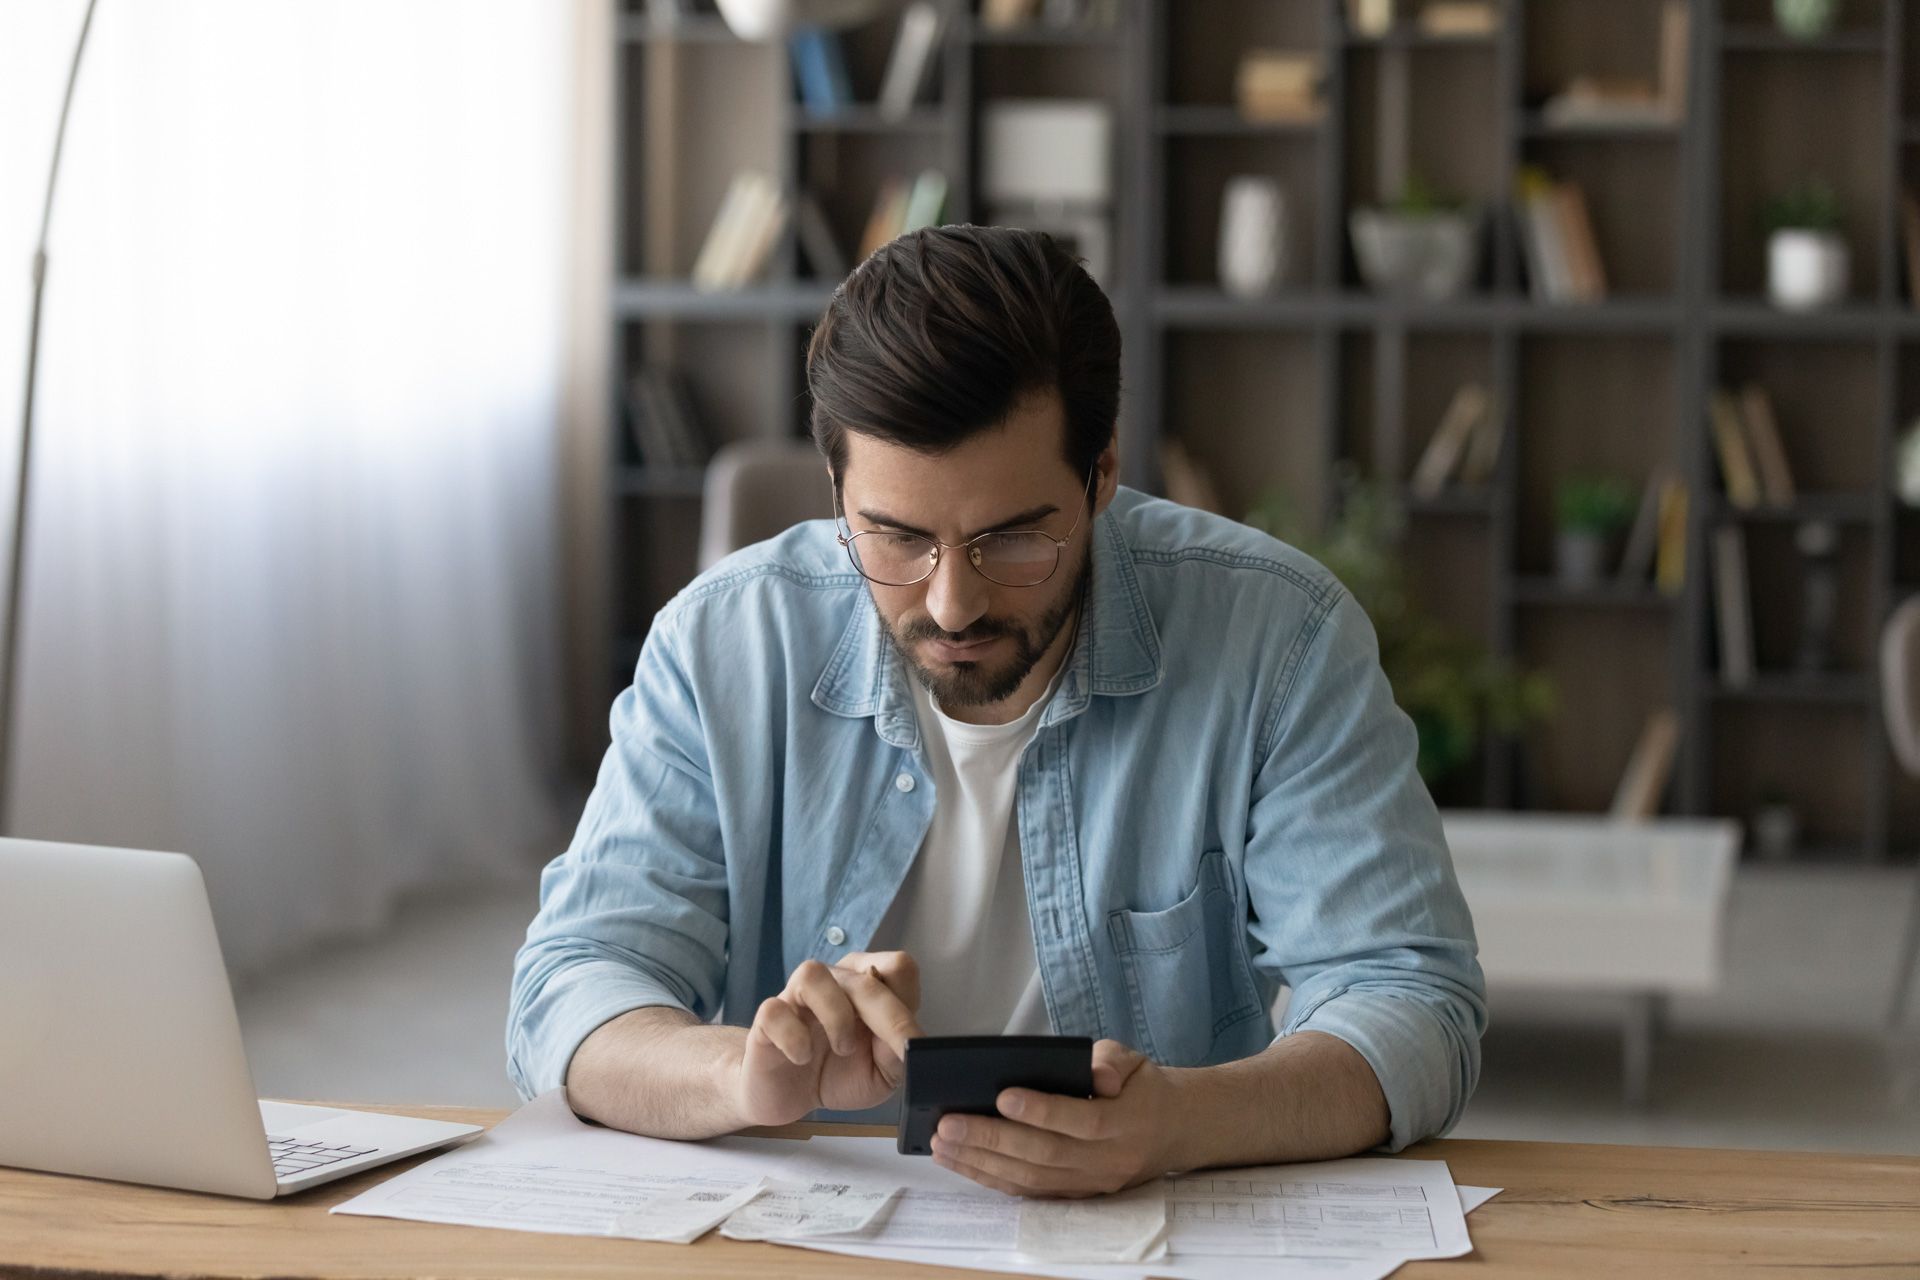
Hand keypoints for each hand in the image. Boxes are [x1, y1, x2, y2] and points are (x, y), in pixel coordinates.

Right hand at [734, 951, 923, 1127]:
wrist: (788, 1096)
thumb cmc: (837, 1075)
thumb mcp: (881, 1075)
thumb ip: (896, 1055)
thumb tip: (909, 1040)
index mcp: (866, 987)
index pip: (898, 967)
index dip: (908, 1001)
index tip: (908, 1041)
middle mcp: (833, 982)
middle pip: (866, 974)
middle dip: (888, 1015)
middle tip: (896, 1050)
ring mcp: (795, 996)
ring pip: (813, 974)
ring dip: (837, 1016)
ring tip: (842, 1049)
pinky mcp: (767, 1019)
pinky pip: (775, 1011)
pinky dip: (794, 1039)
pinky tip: (802, 1058)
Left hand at [929, 1039, 1177, 1197]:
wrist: (1170, 1131)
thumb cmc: (1141, 1087)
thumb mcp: (1134, 1059)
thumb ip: (1112, 1061)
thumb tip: (1097, 1074)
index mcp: (1127, 1121)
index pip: (1083, 1120)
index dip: (1042, 1111)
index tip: (1002, 1096)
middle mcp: (1109, 1159)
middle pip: (1047, 1155)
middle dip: (993, 1140)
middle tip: (949, 1123)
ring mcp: (1091, 1184)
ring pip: (1033, 1179)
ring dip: (982, 1163)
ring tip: (943, 1144)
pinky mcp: (1076, 1196)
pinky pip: (1030, 1192)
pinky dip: (992, 1179)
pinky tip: (962, 1162)